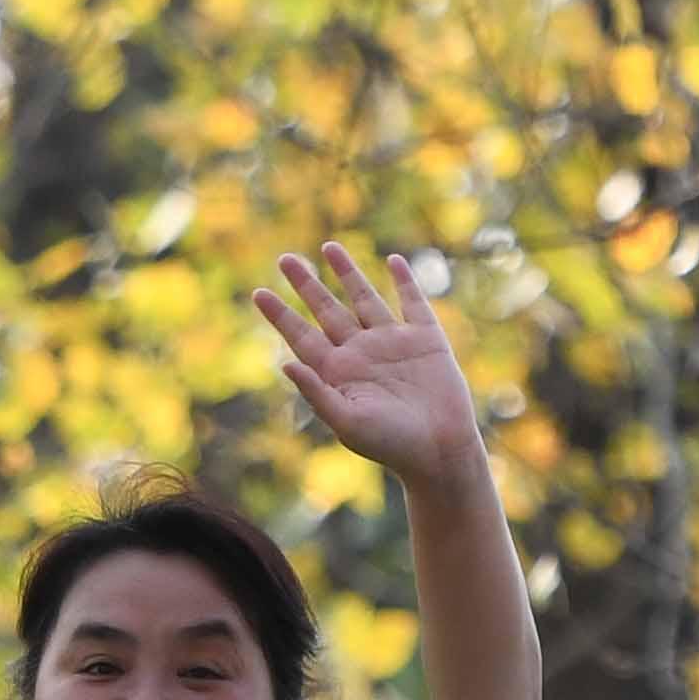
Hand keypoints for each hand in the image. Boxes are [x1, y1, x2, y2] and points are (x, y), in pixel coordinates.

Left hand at [256, 239, 489, 499]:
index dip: (281, 314)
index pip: (301, 336)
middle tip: (285, 259)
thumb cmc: (390, 445)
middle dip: (307, 284)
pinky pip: (413, 303)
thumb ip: (316, 393)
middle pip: (327, 310)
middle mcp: (361, 352)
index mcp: (337, 372)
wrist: (439, 453)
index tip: (259, 293)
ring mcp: (392, 343)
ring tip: (328, 246)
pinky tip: (394, 261)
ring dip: (348, 273)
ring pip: (364, 298)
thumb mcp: (346, 422)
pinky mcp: (426, 340)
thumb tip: (286, 363)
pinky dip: (405, 281)